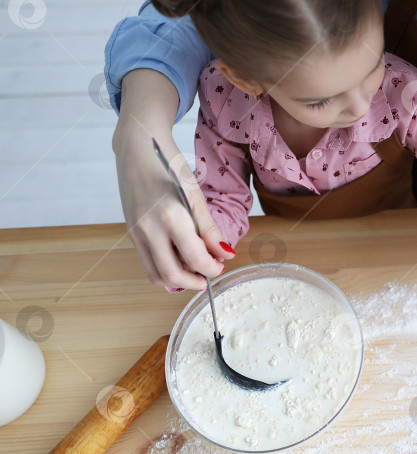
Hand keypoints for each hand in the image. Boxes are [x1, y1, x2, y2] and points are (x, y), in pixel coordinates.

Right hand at [113, 70, 234, 289]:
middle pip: (172, 275)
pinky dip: (164, 268)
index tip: (222, 265)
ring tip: (195, 268)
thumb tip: (225, 254)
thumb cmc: (170, 167)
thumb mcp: (196, 196)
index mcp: (171, 218)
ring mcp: (136, 233)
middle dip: (194, 282)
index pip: (195, 259)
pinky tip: (179, 258)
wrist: (139, 148)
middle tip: (209, 273)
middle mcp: (149, 229)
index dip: (212, 268)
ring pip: (155, 274)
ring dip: (178, 279)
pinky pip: (147, 262)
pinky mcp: (131, 233)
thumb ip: (209, 229)